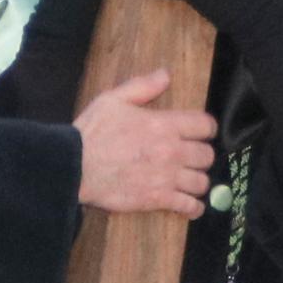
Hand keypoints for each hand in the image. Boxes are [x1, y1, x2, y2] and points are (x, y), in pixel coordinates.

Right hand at [74, 69, 213, 218]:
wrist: (74, 167)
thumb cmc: (91, 133)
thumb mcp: (112, 99)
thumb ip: (142, 86)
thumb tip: (165, 75)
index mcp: (164, 125)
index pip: (205, 125)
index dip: (206, 128)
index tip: (201, 132)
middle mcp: (171, 151)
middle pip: (207, 155)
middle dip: (202, 154)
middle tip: (192, 156)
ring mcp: (166, 178)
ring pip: (202, 182)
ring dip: (198, 180)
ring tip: (190, 179)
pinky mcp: (157, 199)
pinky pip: (188, 206)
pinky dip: (193, 207)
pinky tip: (191, 205)